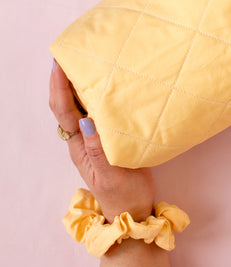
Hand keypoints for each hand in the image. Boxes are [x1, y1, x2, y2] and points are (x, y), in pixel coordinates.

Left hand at [49, 61, 154, 222]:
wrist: (135, 212)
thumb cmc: (123, 196)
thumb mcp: (110, 175)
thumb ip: (98, 149)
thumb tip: (86, 120)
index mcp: (80, 145)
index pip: (64, 111)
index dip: (59, 87)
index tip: (59, 64)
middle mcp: (84, 138)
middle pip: (66, 104)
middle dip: (63, 79)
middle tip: (69, 54)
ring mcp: (95, 138)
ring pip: (81, 105)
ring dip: (79, 84)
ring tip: (85, 62)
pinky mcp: (109, 137)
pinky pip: (98, 110)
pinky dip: (97, 94)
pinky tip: (107, 84)